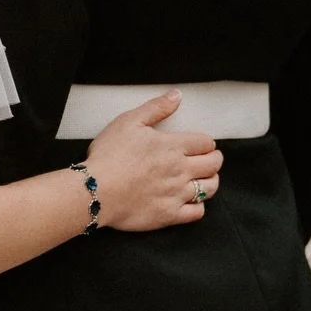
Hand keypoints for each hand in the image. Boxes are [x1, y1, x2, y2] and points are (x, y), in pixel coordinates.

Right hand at [84, 91, 221, 231]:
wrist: (95, 191)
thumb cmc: (109, 155)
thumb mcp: (129, 121)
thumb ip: (156, 108)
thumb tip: (177, 95)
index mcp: (173, 146)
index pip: (205, 142)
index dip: (207, 142)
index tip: (203, 145)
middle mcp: (180, 169)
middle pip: (213, 164)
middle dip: (215, 160)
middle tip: (210, 159)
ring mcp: (176, 194)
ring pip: (209, 188)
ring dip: (211, 182)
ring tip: (205, 179)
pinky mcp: (169, 215)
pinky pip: (196, 213)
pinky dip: (199, 206)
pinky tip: (191, 202)